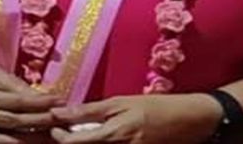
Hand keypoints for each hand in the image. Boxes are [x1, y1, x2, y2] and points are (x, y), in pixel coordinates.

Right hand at [0, 60, 60, 143]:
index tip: (59, 101)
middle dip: (39, 122)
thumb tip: (39, 96)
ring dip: (30, 139)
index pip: (12, 99)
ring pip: (4, 138)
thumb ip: (11, 83)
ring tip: (52, 138)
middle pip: (11, 120)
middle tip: (62, 122)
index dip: (37, 102)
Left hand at [49, 94, 222, 143]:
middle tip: (60, 132)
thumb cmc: (154, 106)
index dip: (60, 137)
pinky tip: (97, 139)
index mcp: (114, 133)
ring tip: (78, 135)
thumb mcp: (120, 102)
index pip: (76, 143)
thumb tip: (59, 111)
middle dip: (71, 142)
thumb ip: (90, 110)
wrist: (189, 120)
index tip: (53, 127)